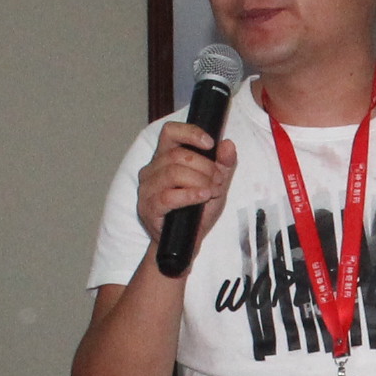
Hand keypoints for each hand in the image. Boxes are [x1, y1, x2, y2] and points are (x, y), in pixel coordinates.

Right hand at [133, 121, 240, 255]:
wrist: (186, 243)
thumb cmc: (197, 211)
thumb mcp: (216, 185)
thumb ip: (224, 165)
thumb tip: (228, 145)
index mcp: (164, 158)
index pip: (170, 132)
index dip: (190, 133)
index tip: (210, 143)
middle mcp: (151, 170)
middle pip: (178, 155)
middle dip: (205, 166)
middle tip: (217, 181)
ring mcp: (147, 189)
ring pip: (173, 173)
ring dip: (199, 181)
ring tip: (211, 191)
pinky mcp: (148, 208)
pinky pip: (168, 196)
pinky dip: (190, 194)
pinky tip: (203, 197)